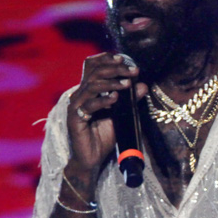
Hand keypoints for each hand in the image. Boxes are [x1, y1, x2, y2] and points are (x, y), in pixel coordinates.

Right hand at [65, 53, 148, 177]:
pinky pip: (89, 105)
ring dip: (111, 83)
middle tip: (132, 71)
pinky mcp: (75, 119)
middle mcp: (80, 95)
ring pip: (92, 86)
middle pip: (94, 73)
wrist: (91, 159)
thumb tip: (143, 85)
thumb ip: (130, 100)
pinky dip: (103, 100)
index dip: (106, 59)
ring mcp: (76, 106)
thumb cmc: (103, 137)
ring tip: (127, 84)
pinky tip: (115, 99)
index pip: (92, 67)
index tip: (124, 58)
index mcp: (88, 91)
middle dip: (115, 69)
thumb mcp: (121, 116)